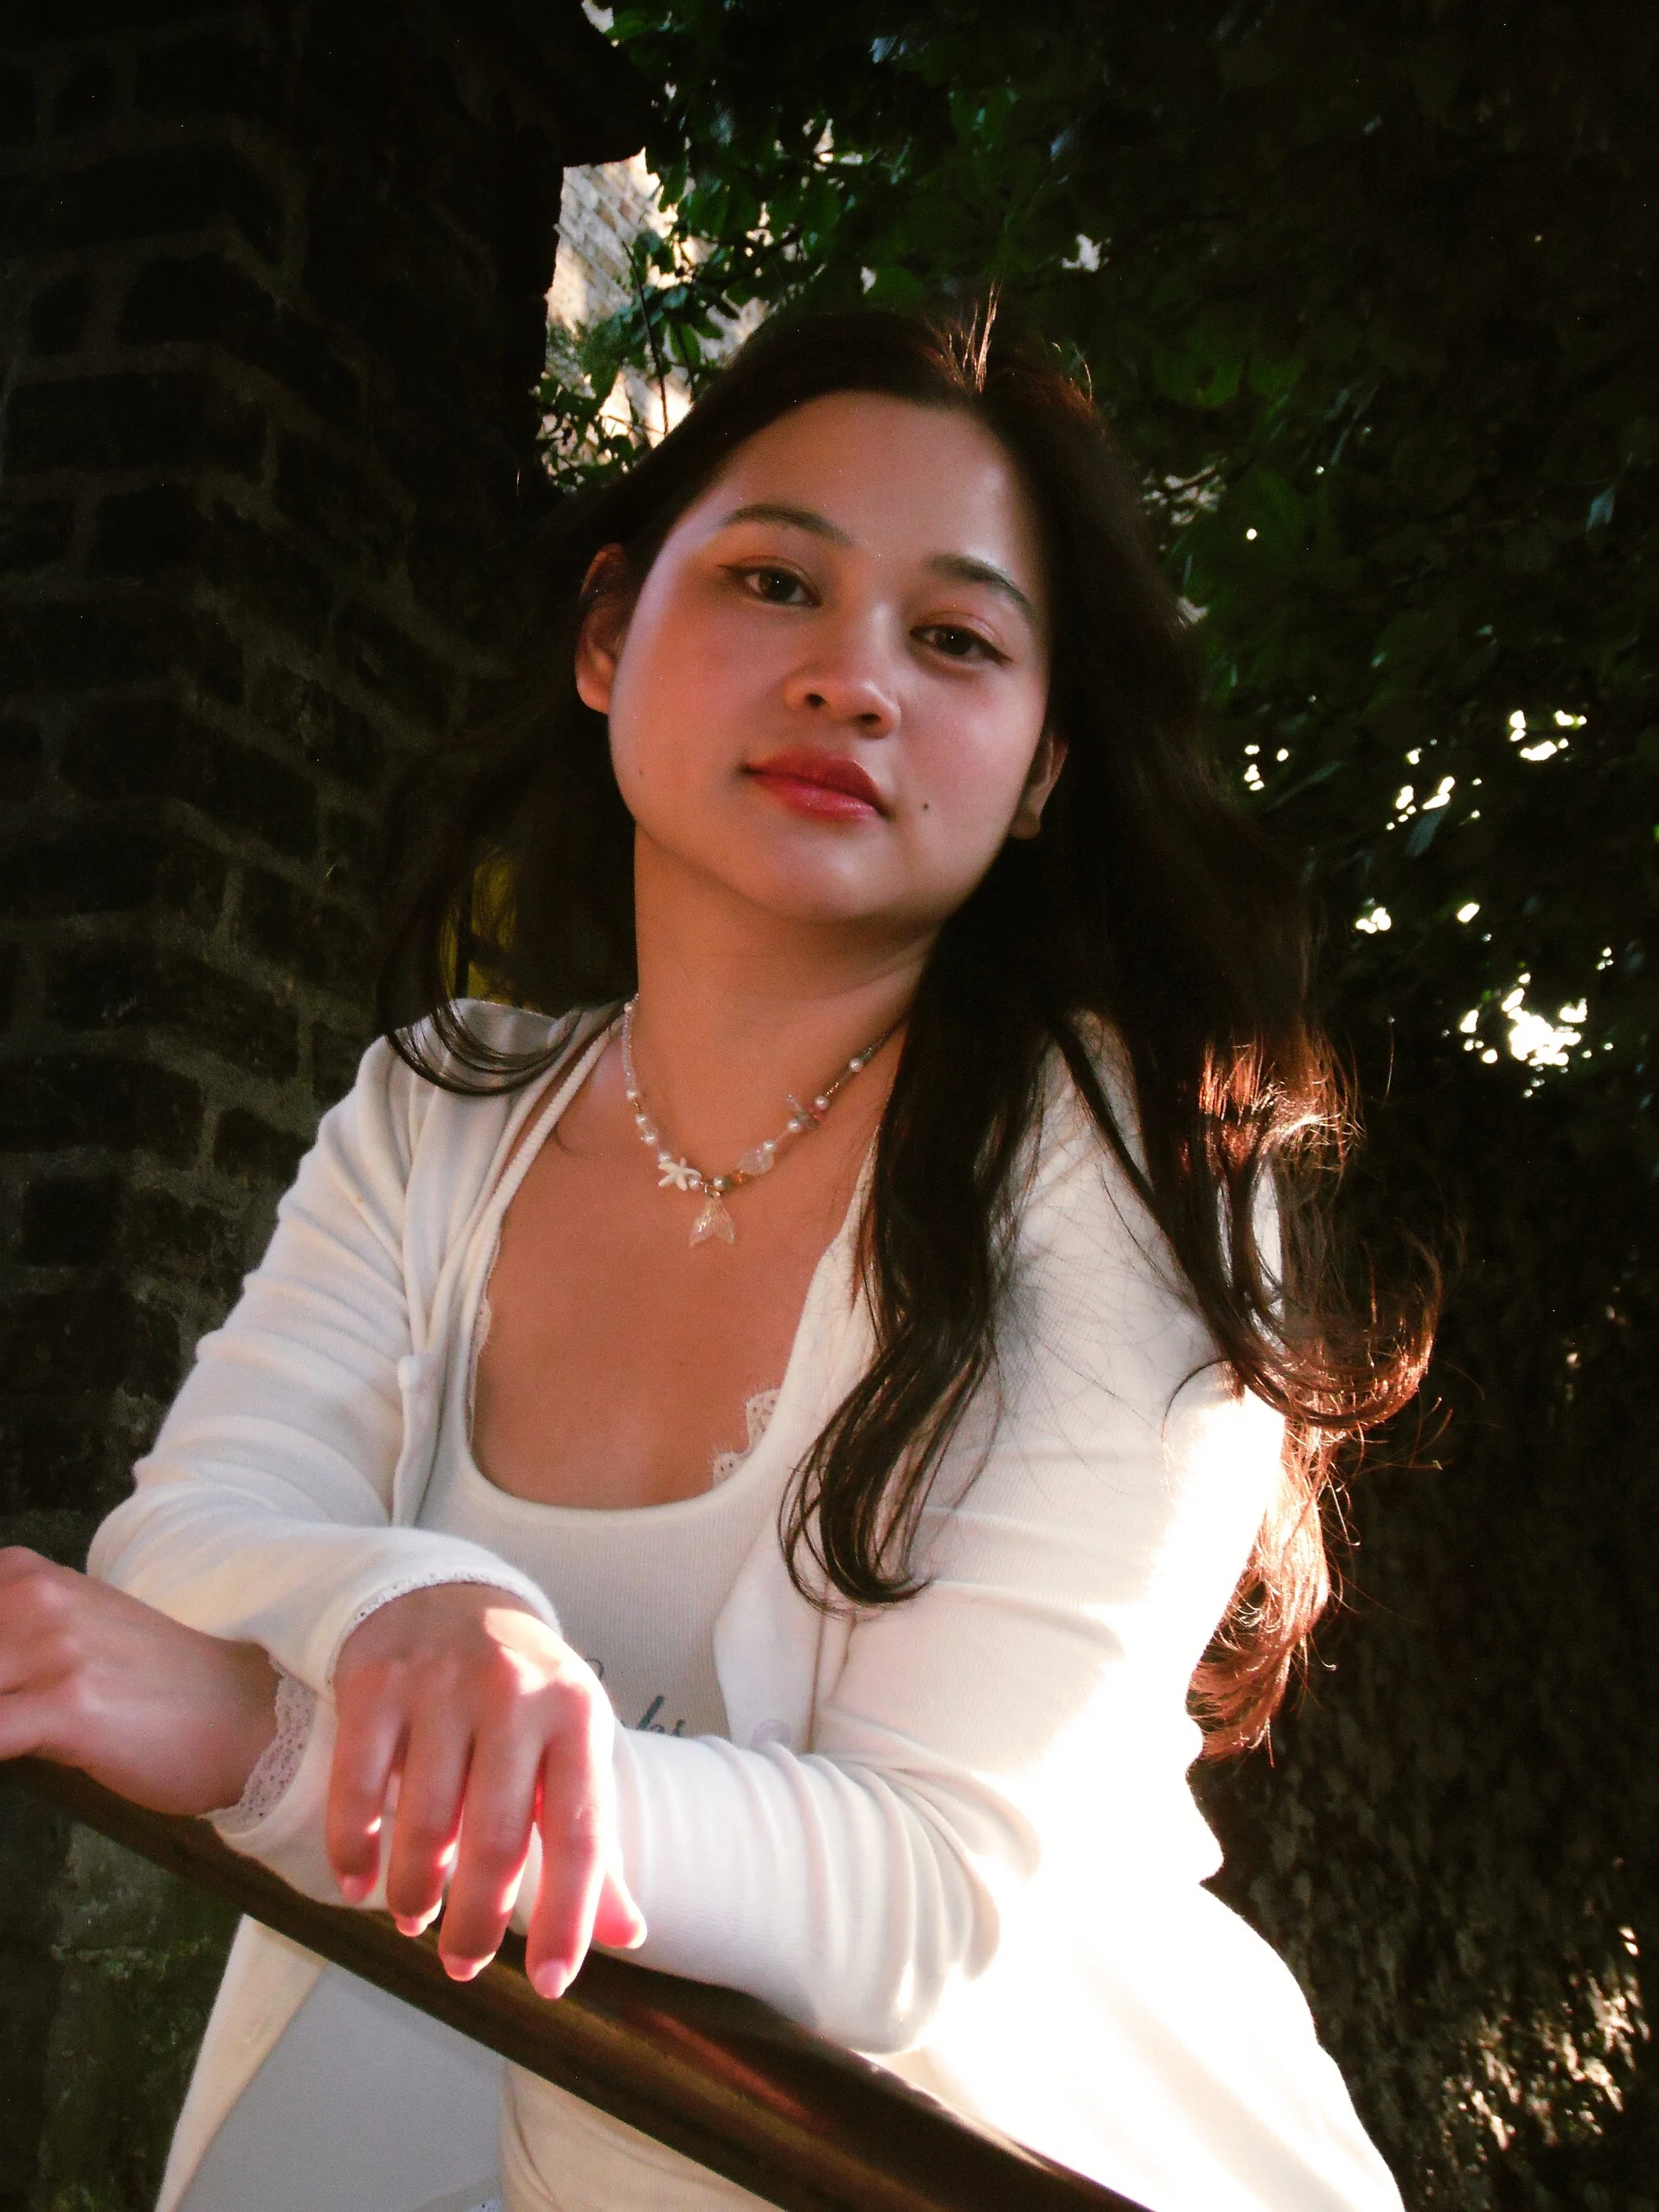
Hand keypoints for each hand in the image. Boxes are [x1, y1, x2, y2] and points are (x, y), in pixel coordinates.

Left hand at [0, 1547, 278, 1815]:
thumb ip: (15, 1640)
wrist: (247, 1716)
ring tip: (12, 1729)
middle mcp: (38, 1598)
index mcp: (33, 1577)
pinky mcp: (67, 1705)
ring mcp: (53, 1649)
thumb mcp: (78, 1636)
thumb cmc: (161, 1687)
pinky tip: (10, 1754)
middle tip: (5, 1710)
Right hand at [329, 1584, 645, 1996]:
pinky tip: (360, 1886)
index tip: (549, 1984)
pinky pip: (359, 1786)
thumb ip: (593, 1839)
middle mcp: (514, 1693)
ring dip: (416, 1891)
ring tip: (415, 1919)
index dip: (567, 1916)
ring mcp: (442, 1684)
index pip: (580, 1832)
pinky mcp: (377, 1683)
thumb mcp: (573, 1745)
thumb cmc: (524, 1692)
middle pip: (496, 1837)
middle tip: (463, 1965)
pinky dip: (356, 1849)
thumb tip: (631, 1935)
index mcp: (577, 1713)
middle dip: (478, 1920)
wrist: (450, 1595)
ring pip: (425, 1821)